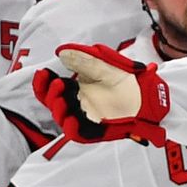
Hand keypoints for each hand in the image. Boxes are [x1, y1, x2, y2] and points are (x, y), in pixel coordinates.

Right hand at [49, 44, 169, 142]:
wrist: (145, 96)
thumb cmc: (125, 81)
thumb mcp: (103, 66)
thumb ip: (82, 60)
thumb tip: (62, 53)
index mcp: (76, 87)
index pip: (52, 87)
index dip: (43, 82)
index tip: (42, 74)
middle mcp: (77, 103)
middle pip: (53, 102)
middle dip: (49, 94)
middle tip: (56, 84)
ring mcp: (84, 117)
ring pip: (61, 118)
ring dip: (57, 109)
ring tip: (61, 99)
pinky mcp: (93, 130)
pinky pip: (77, 133)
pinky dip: (72, 128)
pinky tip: (71, 119)